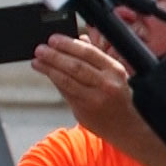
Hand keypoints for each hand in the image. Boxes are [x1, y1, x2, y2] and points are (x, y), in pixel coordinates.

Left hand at [31, 28, 139, 145]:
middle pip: (75, 66)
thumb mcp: (115, 74)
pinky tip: (47, 73)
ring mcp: (95, 99)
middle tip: (40, 49)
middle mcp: (106, 84)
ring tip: (37, 61)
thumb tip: (79, 39)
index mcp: (115, 70)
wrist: (128, 127)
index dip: (68, 44)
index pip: (88, 52)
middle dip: (54, 56)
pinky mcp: (84, 111)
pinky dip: (54, 81)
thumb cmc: (120, 96)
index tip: (53, 39)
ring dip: (49, 69)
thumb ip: (96, 57)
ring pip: (67, 80)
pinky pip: (65, 92)